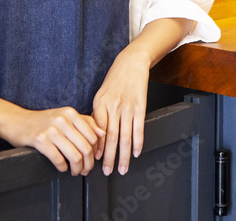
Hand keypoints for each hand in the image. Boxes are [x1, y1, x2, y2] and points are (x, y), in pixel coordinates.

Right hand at [4, 107, 104, 175]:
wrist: (16, 121)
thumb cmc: (42, 121)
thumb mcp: (63, 116)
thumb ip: (84, 122)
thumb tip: (102, 133)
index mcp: (71, 113)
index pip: (94, 136)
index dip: (95, 151)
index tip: (92, 159)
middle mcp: (63, 119)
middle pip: (86, 148)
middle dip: (88, 164)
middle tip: (84, 170)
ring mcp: (51, 130)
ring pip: (75, 156)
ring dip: (77, 169)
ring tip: (74, 171)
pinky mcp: (40, 140)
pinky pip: (59, 160)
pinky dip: (63, 167)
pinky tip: (61, 167)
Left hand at [92, 48, 150, 175]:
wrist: (131, 63)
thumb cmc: (114, 80)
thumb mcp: (101, 94)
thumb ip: (98, 113)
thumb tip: (95, 135)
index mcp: (99, 103)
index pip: (96, 130)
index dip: (96, 147)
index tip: (95, 161)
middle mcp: (112, 106)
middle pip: (109, 137)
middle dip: (108, 157)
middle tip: (107, 172)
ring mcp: (127, 107)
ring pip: (124, 137)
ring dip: (123, 155)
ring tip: (122, 169)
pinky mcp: (140, 107)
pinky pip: (138, 129)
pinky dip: (137, 143)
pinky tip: (135, 153)